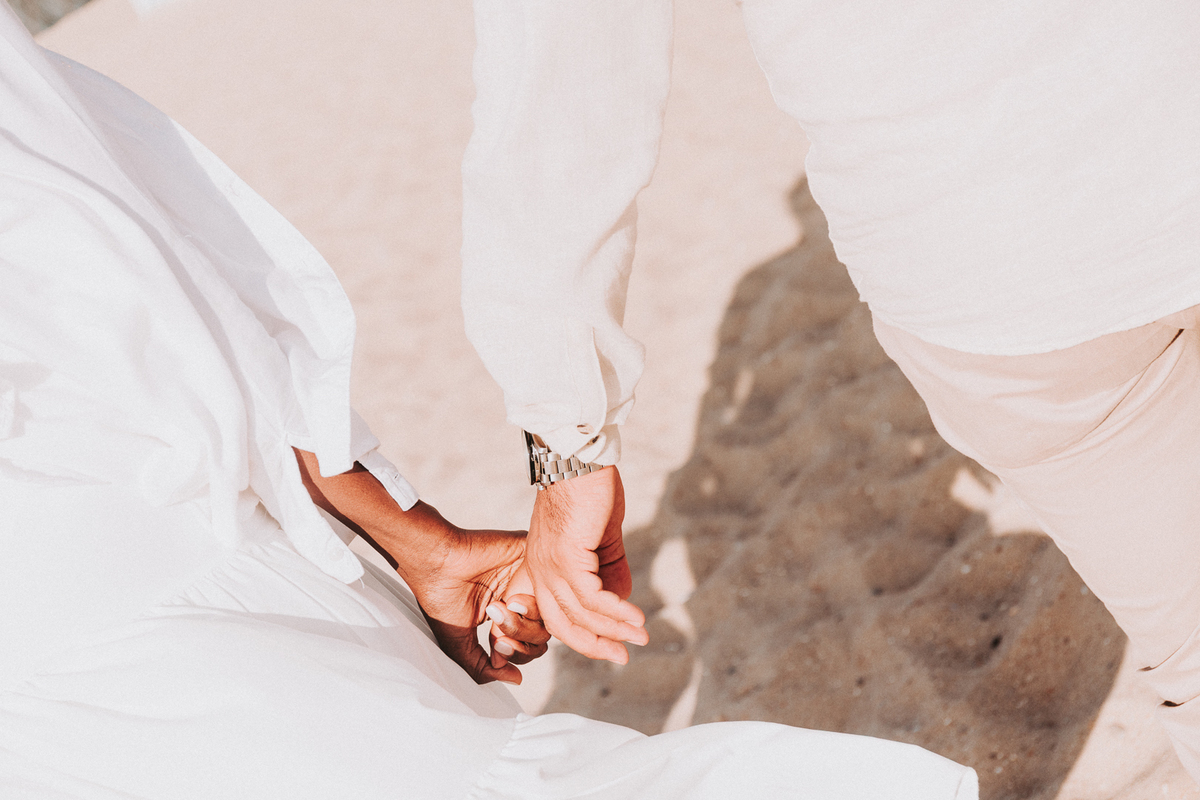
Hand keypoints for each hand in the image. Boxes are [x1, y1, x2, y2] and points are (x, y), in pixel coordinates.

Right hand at [400, 508, 550, 684]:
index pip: (530, 646)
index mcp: (506, 615)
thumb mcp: (460, 644)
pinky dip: (533, 603)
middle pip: (543, 634)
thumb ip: (483, 667)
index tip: (495, 648)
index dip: (518, 654)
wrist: (437, 562)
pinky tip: (511, 601)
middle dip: (522, 643)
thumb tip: (517, 679)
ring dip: (524, 623)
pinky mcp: (533, 560)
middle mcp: (520, 599)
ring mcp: (528, 580)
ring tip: (499, 612)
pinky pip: (550, 589)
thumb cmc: (441, 599)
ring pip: (549, 614)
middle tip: (498, 635)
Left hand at [524, 465, 647, 663]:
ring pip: (579, 613)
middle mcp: (540, 570)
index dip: (582, 636)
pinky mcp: (567, 555)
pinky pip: (591, 596)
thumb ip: (610, 571)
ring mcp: (551, 564)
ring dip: (613, 630)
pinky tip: (634, 618)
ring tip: (640, 638)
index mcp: (543, 567)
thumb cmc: (589, 492)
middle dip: (594, 645)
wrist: (579, 459)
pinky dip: (614, 611)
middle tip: (622, 657)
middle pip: (562, 625)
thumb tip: (622, 603)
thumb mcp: (601, 538)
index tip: (610, 647)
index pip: (557, 615)